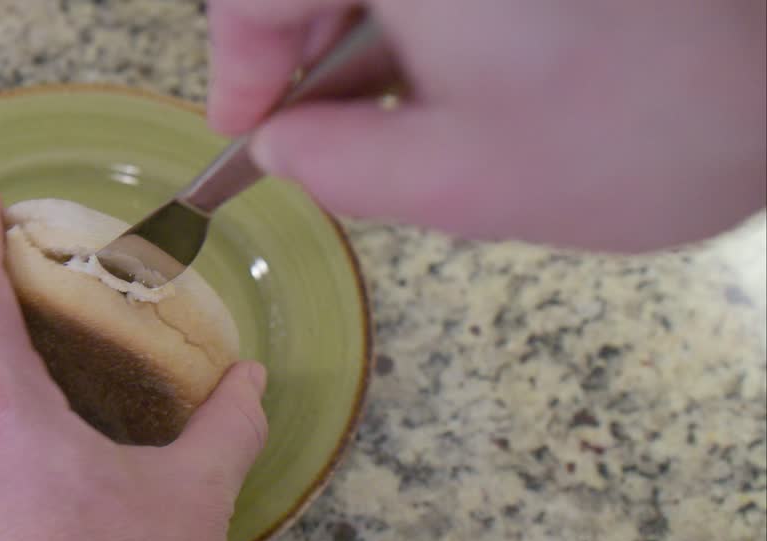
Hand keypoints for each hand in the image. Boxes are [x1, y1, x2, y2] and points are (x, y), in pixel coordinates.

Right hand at [208, 0, 765, 249]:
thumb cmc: (642, 127)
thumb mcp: (458, 180)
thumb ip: (336, 166)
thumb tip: (281, 145)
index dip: (238, 67)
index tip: (247, 131)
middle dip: (305, 47)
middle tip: (314, 131)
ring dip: (370, 32)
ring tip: (398, 113)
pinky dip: (432, 19)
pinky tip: (460, 70)